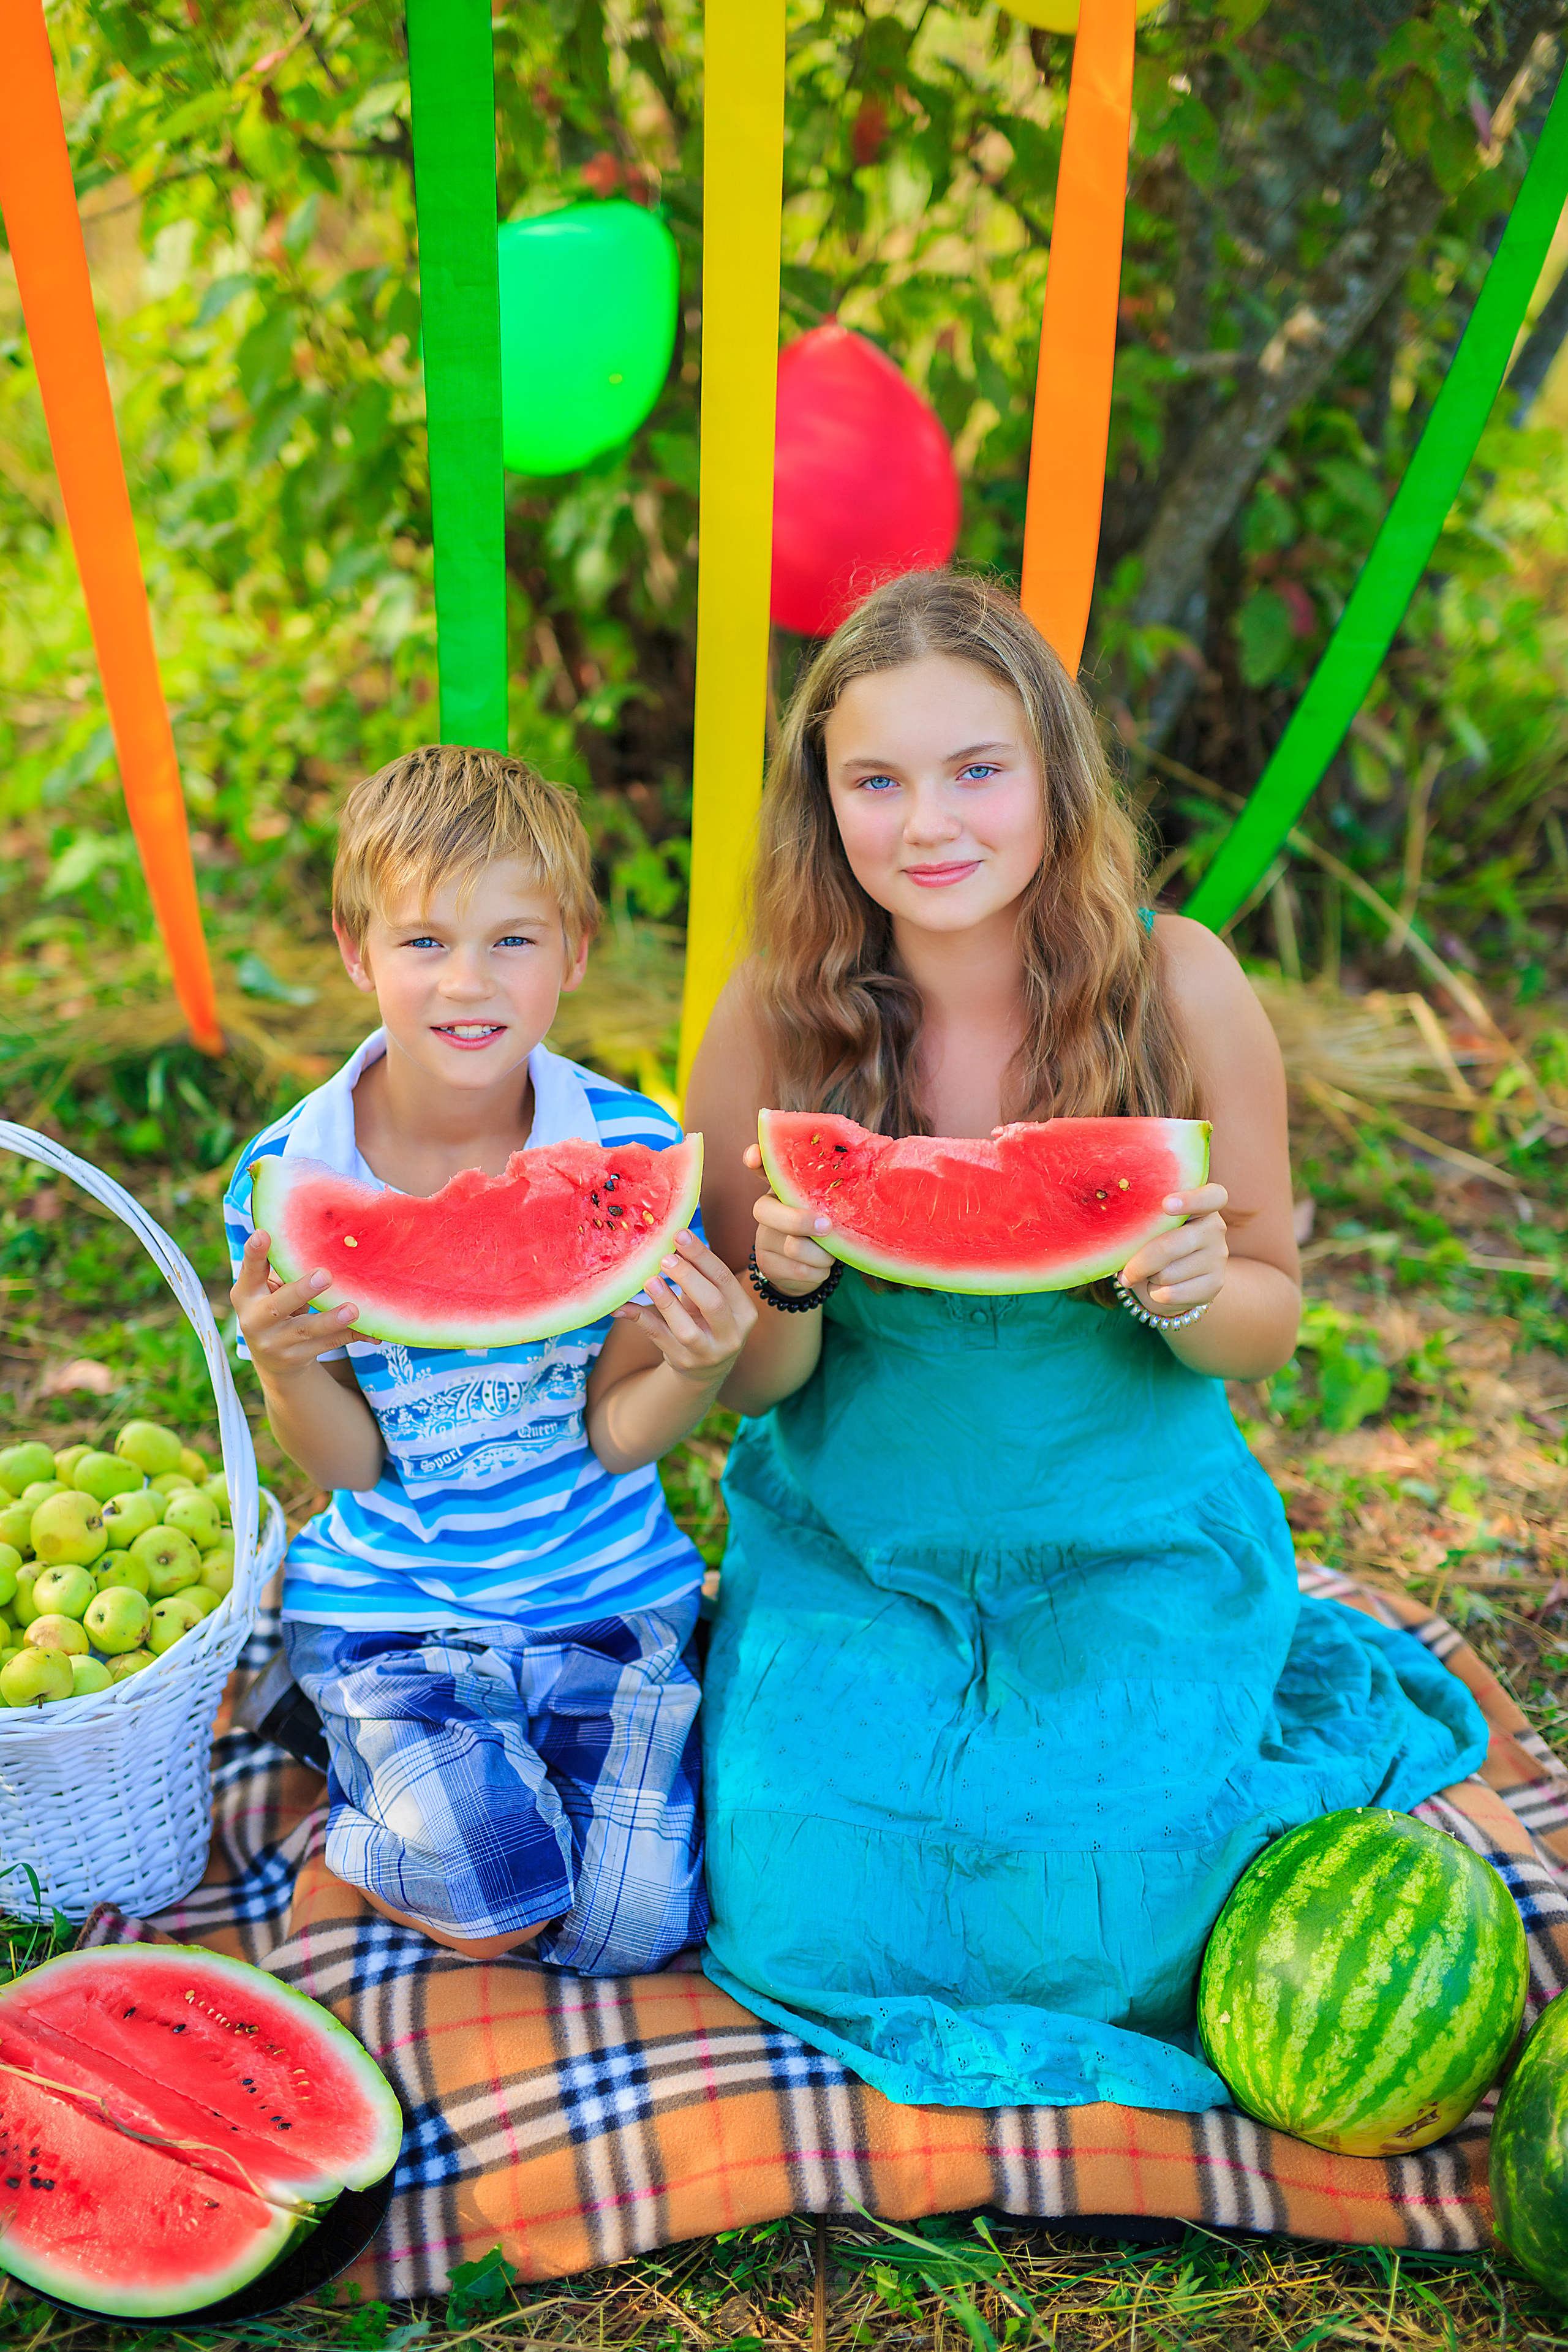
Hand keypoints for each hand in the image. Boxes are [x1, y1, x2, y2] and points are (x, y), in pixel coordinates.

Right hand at [231, 1229, 359, 1383]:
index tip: (262, 1234)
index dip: (254, 1254)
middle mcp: (255, 1320)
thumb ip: (284, 1270)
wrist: (272, 1359)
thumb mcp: (270, 1290)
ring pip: (306, 1329)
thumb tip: (325, 1241)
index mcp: (246, 1294)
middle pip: (277, 1306)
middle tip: (324, 1275)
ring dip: (331, 1320)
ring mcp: (275, 1343)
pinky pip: (328, 1344)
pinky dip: (351, 1336)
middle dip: (301, 1291)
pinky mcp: (296, 1357)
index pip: (250, 1271)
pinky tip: (372, 1333)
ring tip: (352, 1310)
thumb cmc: (275, 1307)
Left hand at [611, 1228, 757, 1380]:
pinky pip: (658, 1338)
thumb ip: (700, 1275)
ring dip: (667, 1302)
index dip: (702, 1255)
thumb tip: (675, 1239)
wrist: (706, 1369)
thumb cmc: (708, 1321)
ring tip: (650, 1280)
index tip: (680, 1234)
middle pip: (712, 1303)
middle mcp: (730, 1335)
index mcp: (744, 1313)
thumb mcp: (712, 1300)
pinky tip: (621, 1305)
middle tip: (665, 1257)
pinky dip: (639, 1319)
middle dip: (688, 1276)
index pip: (725, 1279)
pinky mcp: (682, 1362)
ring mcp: (706, 1353)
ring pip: (686, 1329)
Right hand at [741, 1142, 836, 1298]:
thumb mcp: (828, 1208)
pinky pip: (798, 1270)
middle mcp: (765, 1210)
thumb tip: (868, 1161)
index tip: (754, 1156)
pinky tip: (821, 1268)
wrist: (807, 1270)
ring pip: (792, 1247)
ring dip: (822, 1254)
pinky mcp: (766, 1265)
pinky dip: (818, 1272)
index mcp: (782, 1189)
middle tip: (826, 1226)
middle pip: (766, 1211)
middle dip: (799, 1221)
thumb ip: (835, 1192)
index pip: (764, 1169)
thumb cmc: (823, 1230)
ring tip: (830, 1253)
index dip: (757, 1160)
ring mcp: (762, 1239)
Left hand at [1117, 1184, 1228, 1315]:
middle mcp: (1215, 1228)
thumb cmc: (1158, 1242)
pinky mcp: (1215, 1284)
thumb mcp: (1154, 1227)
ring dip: (1148, 1278)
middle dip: (1139, 1263)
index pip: (1211, 1196)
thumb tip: (1119, 1244)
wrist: (1179, 1279)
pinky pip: (1171, 1293)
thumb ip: (1145, 1224)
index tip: (1166, 1204)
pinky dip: (1155, 1293)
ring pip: (1166, 1273)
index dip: (1190, 1200)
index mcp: (1201, 1205)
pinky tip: (1160, 1287)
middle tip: (1125, 1272)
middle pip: (1168, 1246)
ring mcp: (1218, 1256)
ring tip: (1151, 1273)